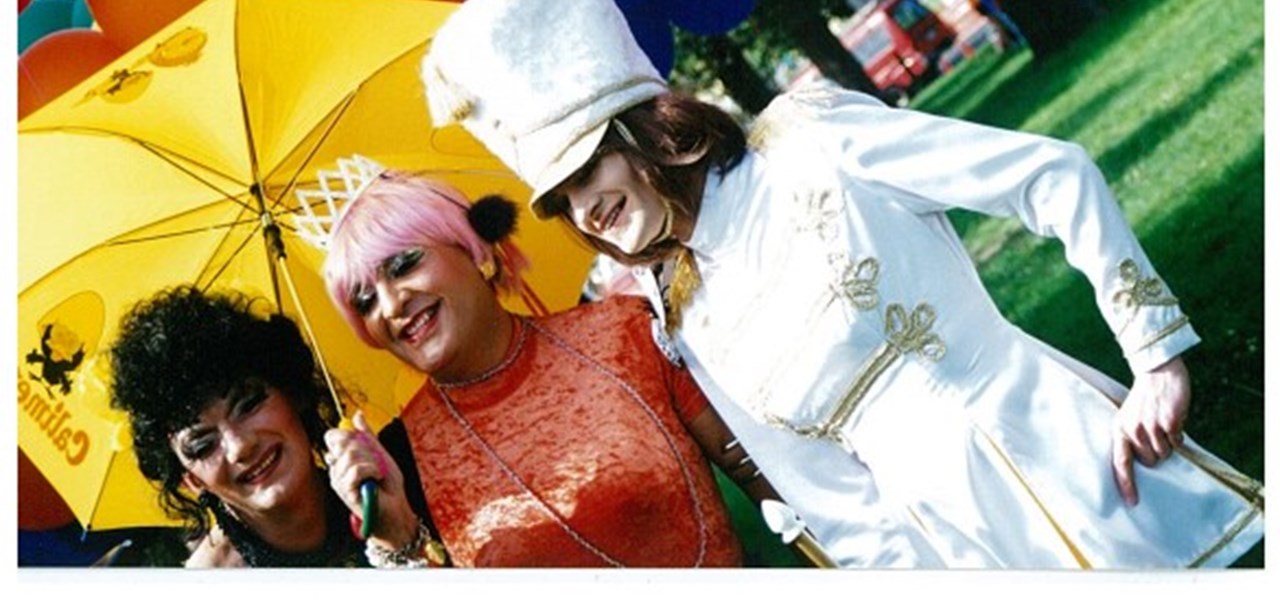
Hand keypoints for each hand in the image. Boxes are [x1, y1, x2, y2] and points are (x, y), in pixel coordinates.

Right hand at [324, 411, 417, 547]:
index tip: (365, 443)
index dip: (348, 434)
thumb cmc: (387, 485)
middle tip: (376, 462)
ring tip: (378, 474)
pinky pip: (356, 470)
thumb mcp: (380, 454)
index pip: (333, 436)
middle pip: (342, 442)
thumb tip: (358, 414)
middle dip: (366, 448)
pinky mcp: (345, 491)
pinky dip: (372, 471)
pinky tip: (376, 480)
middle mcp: (336, 469)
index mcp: (342, 459)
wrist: (396, 508)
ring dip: (372, 462)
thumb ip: (367, 435)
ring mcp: (338, 481)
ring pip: (350, 455)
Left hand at [1111, 357, 1190, 505]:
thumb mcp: (1128, 417)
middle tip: (1157, 435)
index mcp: (1119, 430)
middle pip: (1150, 462)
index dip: (1126, 484)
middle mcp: (1132, 430)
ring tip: (1164, 424)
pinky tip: (1173, 420)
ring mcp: (1150, 427)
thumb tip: (1143, 465)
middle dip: (1157, 453)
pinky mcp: (1168, 422)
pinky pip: (1177, 442)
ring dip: (1169, 443)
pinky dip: (1179, 435)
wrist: (1157, 372)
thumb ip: (1131, 438)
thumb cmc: (1144, 399)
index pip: (1120, 463)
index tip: (1131, 502)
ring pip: (1165, 454)